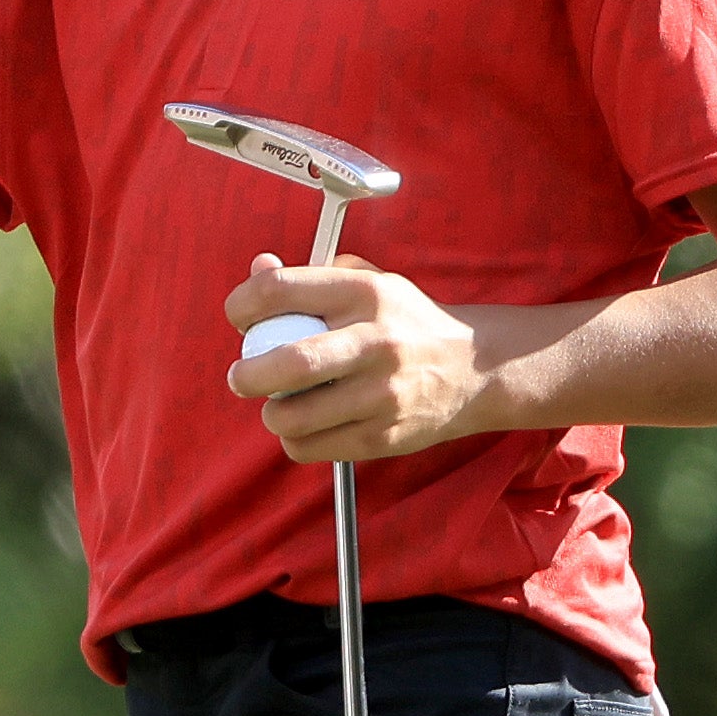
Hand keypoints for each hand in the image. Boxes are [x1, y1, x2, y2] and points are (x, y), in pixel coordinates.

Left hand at [226, 256, 487, 462]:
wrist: (476, 369)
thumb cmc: (407, 323)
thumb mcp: (370, 283)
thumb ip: (311, 277)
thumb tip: (258, 268)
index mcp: (365, 293)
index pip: (280, 290)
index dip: (243, 305)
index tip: (240, 320)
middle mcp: (376, 341)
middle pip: (288, 363)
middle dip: (247, 375)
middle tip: (241, 377)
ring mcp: (382, 393)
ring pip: (294, 416)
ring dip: (272, 412)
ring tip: (280, 403)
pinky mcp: (384, 435)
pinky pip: (312, 446)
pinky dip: (296, 438)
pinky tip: (308, 424)